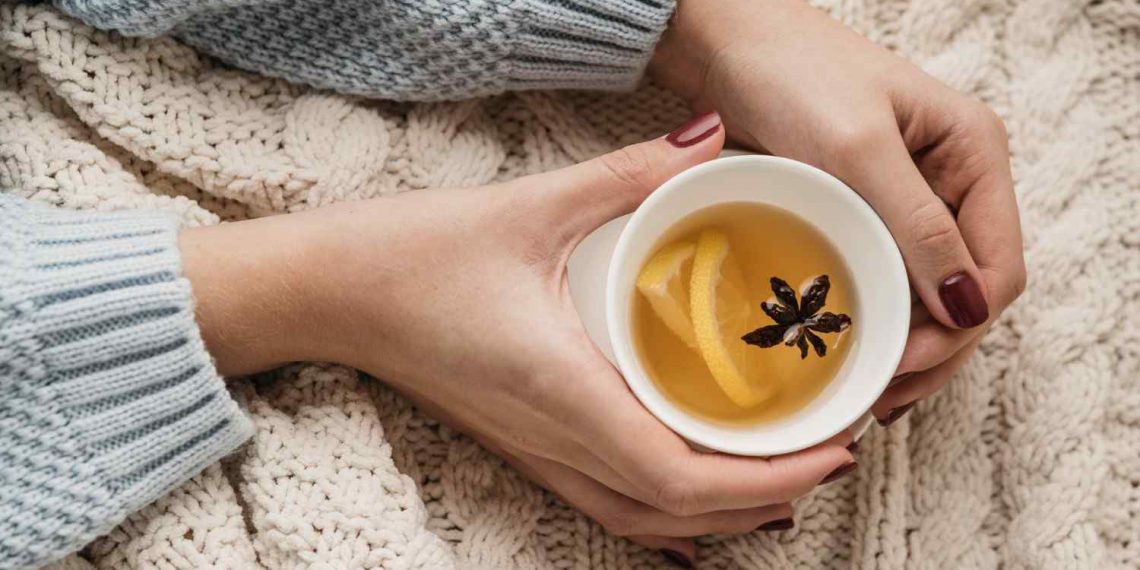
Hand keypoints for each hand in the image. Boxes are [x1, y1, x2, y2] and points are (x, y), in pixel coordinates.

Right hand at [180, 113, 854, 562]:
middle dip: (764, 497)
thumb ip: (628, 175)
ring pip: (640, 518)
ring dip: (718, 514)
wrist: (328, 294)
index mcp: (562, 389)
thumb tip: (708, 141)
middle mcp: (551, 437)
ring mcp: (532, 450)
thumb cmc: (412, 257)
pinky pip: (604, 502)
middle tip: (830, 448)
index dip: (768, 477)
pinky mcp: (521, 442)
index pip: (681, 474)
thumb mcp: (531, 205)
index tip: (834, 444)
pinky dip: (662, 513)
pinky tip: (693, 506)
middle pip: (675, 512)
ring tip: (782, 480)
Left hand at [650, 0, 1025, 423]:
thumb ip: (916, 223)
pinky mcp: (865, 213)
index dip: (958, 328)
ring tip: (869, 393)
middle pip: (968, 293)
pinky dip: (877, 320)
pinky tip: (853, 353)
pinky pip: (887, 278)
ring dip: (907, 346)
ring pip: (929, 294)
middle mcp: (953, 183)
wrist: (728, 44)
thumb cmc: (794, 72)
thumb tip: (966, 306)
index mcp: (974, 156)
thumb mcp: (857, 147)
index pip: (996, 268)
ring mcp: (910, 201)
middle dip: (934, 350)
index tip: (904, 363)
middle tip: (883, 397)